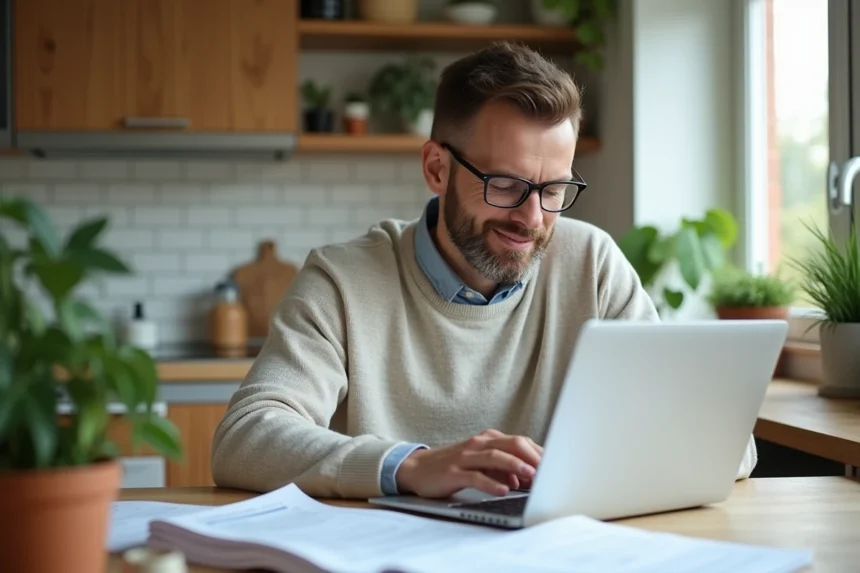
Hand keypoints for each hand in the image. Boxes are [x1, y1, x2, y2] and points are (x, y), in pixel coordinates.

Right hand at [395, 429, 542, 497]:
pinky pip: (475, 476)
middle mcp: (477, 444)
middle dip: (532, 456)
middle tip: (549, 469)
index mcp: (487, 440)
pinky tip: (503, 490)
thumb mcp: (481, 463)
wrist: (417, 469)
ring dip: (515, 466)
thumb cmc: (454, 467)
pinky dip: (491, 483)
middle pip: (510, 444)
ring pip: (494, 457)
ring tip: (531, 477)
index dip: (538, 453)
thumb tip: (529, 477)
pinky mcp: (453, 473)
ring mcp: (464, 457)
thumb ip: (504, 467)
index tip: (555, 466)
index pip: (519, 442)